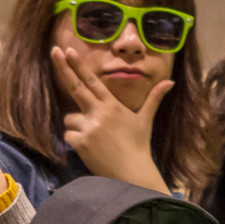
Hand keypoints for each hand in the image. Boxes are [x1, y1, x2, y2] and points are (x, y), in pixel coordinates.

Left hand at [51, 46, 172, 193]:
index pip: (92, 81)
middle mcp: (99, 113)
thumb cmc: (139, 146)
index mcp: (112, 105)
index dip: (79, 65)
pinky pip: (68, 134)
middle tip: (54, 51)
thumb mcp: (145, 120)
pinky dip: (75, 139)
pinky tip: (89, 147)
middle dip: (63, 68)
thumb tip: (170, 82)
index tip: (68, 51)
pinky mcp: (81, 142)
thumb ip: (154, 99)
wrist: (132, 173)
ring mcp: (89, 127)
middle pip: (76, 87)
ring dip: (76, 124)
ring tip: (94, 137)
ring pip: (69, 118)